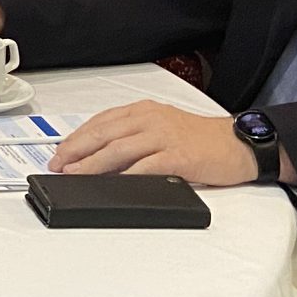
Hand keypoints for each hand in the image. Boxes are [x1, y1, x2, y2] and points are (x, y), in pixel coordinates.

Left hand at [52, 101, 259, 186]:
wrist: (239, 143)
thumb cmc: (200, 140)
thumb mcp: (162, 129)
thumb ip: (133, 138)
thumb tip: (99, 159)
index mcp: (143, 111)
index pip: (101, 122)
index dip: (76, 138)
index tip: (59, 152)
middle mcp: (150, 119)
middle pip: (104, 134)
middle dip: (76, 150)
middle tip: (58, 165)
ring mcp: (164, 136)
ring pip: (118, 149)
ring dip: (92, 164)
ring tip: (74, 175)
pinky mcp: (178, 156)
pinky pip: (146, 166)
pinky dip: (126, 176)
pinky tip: (111, 185)